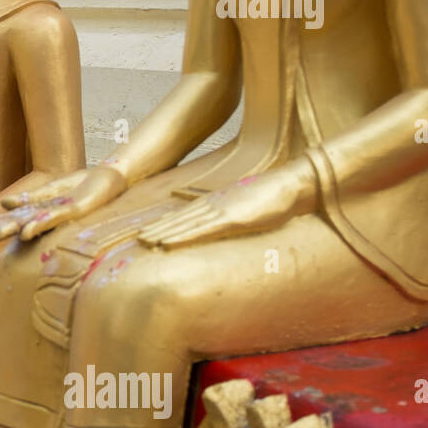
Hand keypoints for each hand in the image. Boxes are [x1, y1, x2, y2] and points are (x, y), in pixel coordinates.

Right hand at [0, 165, 127, 243]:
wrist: (110, 178)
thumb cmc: (82, 187)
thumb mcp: (52, 190)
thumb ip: (30, 198)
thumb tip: (3, 204)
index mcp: (42, 210)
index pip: (16, 218)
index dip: (0, 224)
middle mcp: (50, 216)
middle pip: (22, 222)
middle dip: (4, 229)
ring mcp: (62, 214)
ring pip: (34, 222)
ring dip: (16, 230)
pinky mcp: (76, 210)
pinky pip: (54, 218)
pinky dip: (39, 224)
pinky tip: (27, 230)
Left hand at [137, 168, 313, 248]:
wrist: (290, 184)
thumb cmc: (274, 195)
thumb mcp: (250, 205)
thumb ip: (236, 212)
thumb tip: (231, 220)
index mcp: (217, 203)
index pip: (185, 215)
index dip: (165, 223)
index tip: (149, 230)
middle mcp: (213, 206)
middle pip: (179, 219)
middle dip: (158, 229)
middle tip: (137, 239)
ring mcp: (219, 212)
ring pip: (183, 225)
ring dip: (162, 234)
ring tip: (143, 241)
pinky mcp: (229, 219)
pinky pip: (199, 231)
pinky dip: (179, 237)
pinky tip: (164, 243)